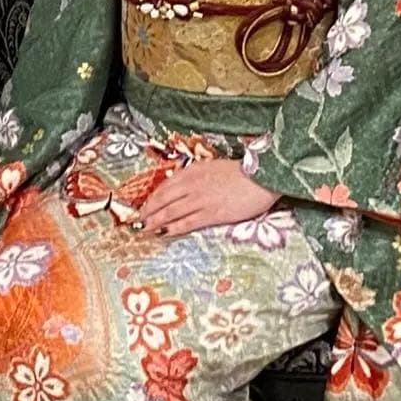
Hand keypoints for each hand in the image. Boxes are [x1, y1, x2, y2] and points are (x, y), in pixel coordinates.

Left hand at [138, 158, 279, 235]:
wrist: (263, 177)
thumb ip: (198, 176)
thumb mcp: (215, 167)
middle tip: (137, 222)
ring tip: (145, 230)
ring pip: (171, 212)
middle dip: (148, 212)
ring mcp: (201, 200)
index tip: (144, 207)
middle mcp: (193, 184)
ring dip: (155, 221)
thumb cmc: (243, 173)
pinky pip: (187, 222)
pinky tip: (164, 233)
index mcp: (193, 171)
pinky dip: (173, 228)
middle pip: (163, 199)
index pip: (165, 186)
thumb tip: (183, 187)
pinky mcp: (212, 214)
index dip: (152, 198)